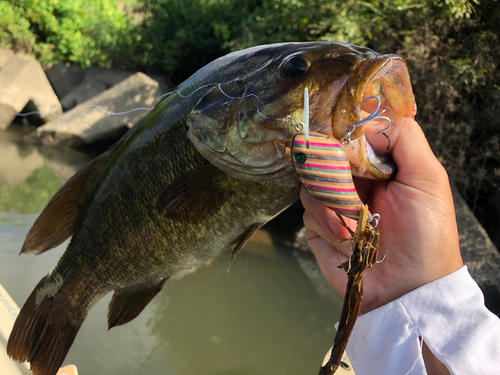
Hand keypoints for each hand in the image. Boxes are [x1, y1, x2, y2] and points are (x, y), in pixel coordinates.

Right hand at [301, 117, 463, 313]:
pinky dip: (324, 223)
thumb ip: (403, 138)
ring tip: (353, 224)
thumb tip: (363, 126)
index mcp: (380, 165)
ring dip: (330, 202)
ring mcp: (334, 203)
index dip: (343, 136)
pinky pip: (307, 210)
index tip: (343, 147)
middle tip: (351, 191)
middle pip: (325, 155)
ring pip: (311, 181)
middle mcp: (354, 180)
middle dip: (333, 171)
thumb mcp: (427, 178)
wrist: (406, 288)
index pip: (351, 135)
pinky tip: (344, 238)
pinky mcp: (318, 226)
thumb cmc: (424, 233)